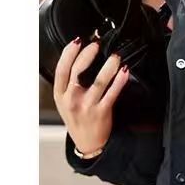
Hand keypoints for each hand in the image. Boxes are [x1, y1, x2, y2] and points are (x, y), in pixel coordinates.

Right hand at [53, 38, 129, 154]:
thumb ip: (67, 84)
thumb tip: (76, 59)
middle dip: (88, 55)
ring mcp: (87, 106)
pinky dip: (119, 81)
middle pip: (77, 72)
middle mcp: (72, 99)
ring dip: (108, 66)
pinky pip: (112, 93)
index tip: (77, 41)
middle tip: (96, 45)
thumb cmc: (77, 120)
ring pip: (98, 81)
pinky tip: (124, 72)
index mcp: (60, 94)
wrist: (88, 143)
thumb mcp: (64, 102)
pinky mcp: (102, 112)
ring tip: (114, 56)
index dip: (68, 53)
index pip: (61, 69)